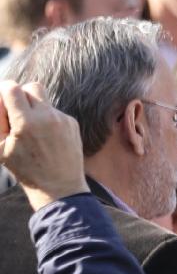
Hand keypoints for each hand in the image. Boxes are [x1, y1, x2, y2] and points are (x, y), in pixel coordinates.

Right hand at [0, 82, 87, 210]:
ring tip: (31, 128)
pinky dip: (47, 118)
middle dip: (20, 95)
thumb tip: (1, 101)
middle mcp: (46, 117)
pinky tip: (46, 136)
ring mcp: (62, 119)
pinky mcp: (73, 123)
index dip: (4, 90)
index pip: (12, 88)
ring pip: (44, 99)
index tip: (2, 98)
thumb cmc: (26, 170)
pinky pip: (55, 112)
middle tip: (16, 111)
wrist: (60, 187)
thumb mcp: (1, 148)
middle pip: (31, 86)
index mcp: (25, 123)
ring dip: (34, 106)